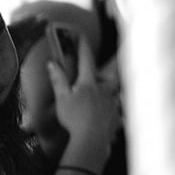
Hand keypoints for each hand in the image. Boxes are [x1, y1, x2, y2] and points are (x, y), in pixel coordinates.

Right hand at [47, 32, 120, 161]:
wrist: (91, 139)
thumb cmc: (74, 119)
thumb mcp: (62, 98)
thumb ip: (58, 80)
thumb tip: (52, 63)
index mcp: (89, 83)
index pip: (86, 60)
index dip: (83, 47)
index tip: (81, 35)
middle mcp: (105, 89)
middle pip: (112, 71)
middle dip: (115, 60)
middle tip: (122, 50)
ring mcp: (113, 102)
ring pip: (119, 89)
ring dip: (117, 85)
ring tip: (117, 84)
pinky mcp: (118, 115)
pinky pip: (121, 108)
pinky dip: (119, 107)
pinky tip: (119, 110)